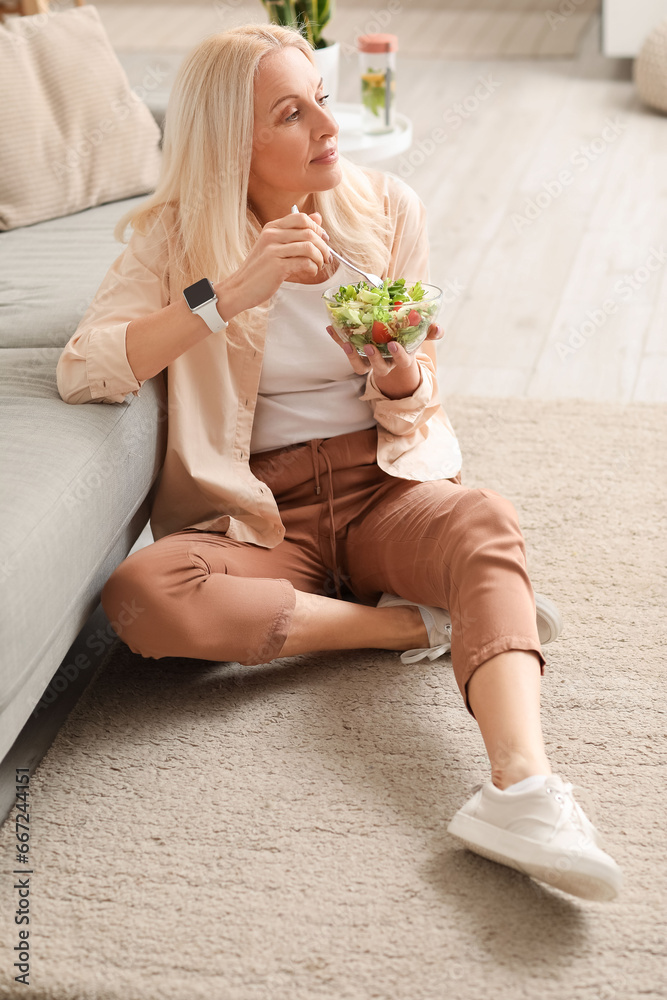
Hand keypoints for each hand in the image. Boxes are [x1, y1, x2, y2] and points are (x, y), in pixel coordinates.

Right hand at [216, 210, 330, 315]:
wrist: (240, 288)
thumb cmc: (259, 270)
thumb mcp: (274, 246)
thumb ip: (295, 232)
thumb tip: (318, 217)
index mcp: (272, 227)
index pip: (301, 217)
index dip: (318, 229)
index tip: (323, 241)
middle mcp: (272, 235)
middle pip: (309, 232)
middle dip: (323, 246)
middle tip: (326, 258)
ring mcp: (273, 251)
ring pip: (309, 247)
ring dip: (320, 258)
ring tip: (319, 266)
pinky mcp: (277, 267)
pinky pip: (305, 263)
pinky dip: (313, 269)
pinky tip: (310, 272)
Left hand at [326, 322, 443, 398]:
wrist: (391, 349)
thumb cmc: (406, 340)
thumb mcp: (419, 335)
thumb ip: (430, 331)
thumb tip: (439, 328)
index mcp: (402, 359)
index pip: (403, 361)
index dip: (398, 355)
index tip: (394, 345)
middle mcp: (385, 364)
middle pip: (380, 368)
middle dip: (375, 359)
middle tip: (369, 347)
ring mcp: (369, 362)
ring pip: (361, 367)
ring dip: (353, 356)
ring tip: (347, 344)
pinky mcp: (356, 356)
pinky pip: (347, 351)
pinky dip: (338, 340)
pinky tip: (331, 328)